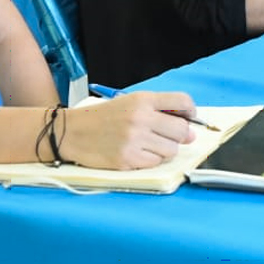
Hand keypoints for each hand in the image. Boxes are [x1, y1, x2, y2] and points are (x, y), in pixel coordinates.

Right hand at [59, 91, 196, 169]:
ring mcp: (134, 140)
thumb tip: (189, 130)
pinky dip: (151, 160)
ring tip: (149, 144)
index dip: (191, 111)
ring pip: (170, 150)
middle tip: (168, 136)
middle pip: (181, 129)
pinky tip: (138, 153)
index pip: (182, 102)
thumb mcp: (130, 103)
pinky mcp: (127, 159)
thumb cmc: (103, 117)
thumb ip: (158, 111)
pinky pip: (155, 163)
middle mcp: (140, 118)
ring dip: (165, 149)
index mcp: (142, 100)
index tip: (190, 118)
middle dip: (180, 135)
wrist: (72, 132)